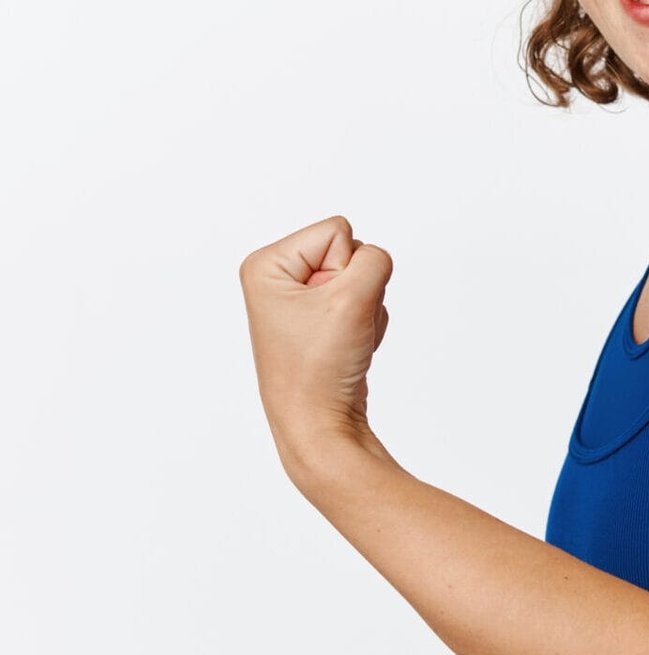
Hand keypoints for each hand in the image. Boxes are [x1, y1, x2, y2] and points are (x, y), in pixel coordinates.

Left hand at [239, 214, 392, 468]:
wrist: (320, 423)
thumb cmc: (319, 367)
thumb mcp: (352, 299)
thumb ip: (375, 260)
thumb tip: (375, 259)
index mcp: (267, 264)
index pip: (338, 231)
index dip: (348, 270)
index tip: (329, 310)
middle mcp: (278, 277)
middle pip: (351, 252)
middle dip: (359, 289)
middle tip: (338, 328)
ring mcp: (300, 299)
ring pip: (362, 278)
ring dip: (365, 308)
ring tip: (342, 340)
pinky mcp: (321, 318)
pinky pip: (364, 299)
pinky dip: (366, 323)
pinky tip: (348, 347)